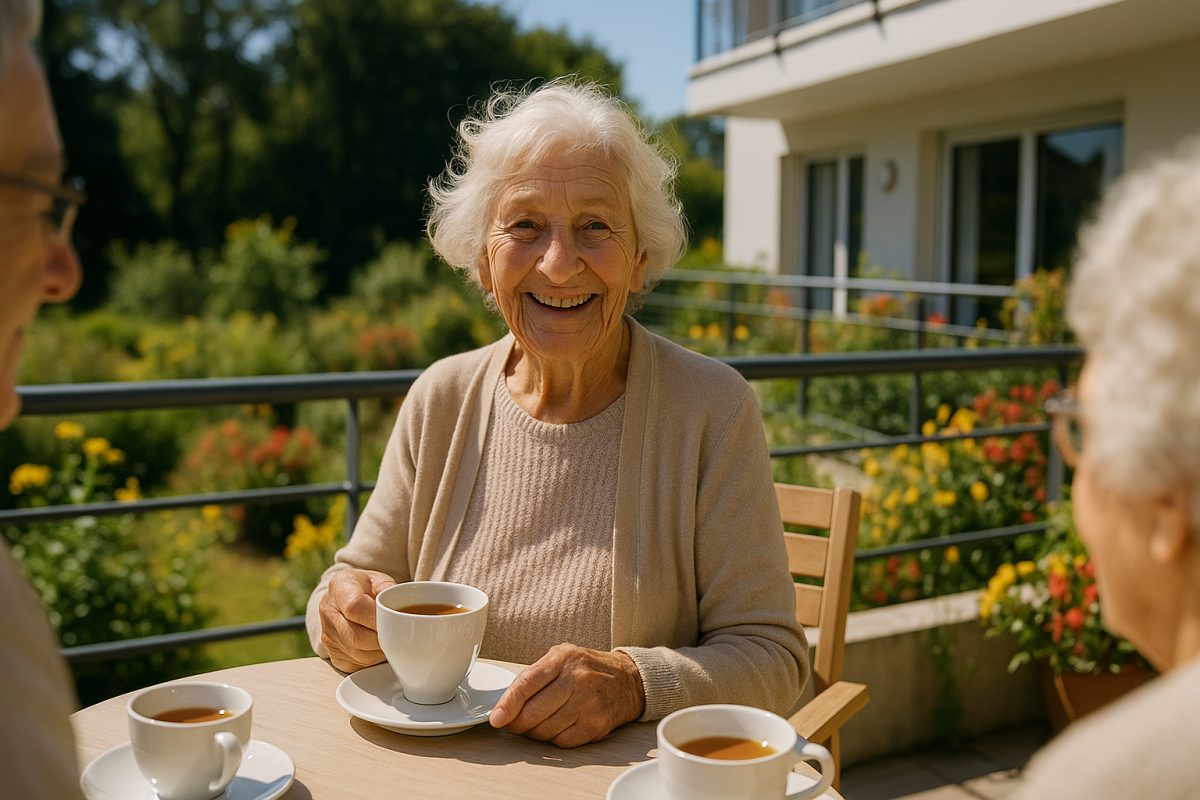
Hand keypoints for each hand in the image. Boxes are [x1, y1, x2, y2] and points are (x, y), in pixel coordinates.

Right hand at [318, 568, 395, 671]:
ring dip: (378, 652)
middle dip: (381, 639)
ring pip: (357, 653)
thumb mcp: (379, 579)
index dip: (376, 619)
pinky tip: (378, 648)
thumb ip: (389, 590)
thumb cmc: (367, 587)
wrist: (347, 596)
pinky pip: (355, 664)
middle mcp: (328, 611)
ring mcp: (327, 634)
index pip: (355, 607)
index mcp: (340, 587)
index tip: (393, 621)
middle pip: (356, 636)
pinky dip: (372, 660)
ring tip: (389, 640)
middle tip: (397, 635)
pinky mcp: (332, 653)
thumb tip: (398, 610)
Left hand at [488, 643, 645, 747]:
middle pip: (534, 712)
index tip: (496, 719)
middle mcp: (577, 679)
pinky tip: (558, 727)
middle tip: (514, 724)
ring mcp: (588, 703)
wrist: (628, 680)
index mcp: (563, 659)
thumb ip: (534, 674)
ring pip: (545, 730)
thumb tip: (505, 703)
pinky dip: (554, 739)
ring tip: (539, 723)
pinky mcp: (596, 725)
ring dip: (535, 733)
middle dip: (517, 723)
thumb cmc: (588, 669)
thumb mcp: (562, 657)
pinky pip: (562, 742)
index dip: (508, 704)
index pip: (527, 683)